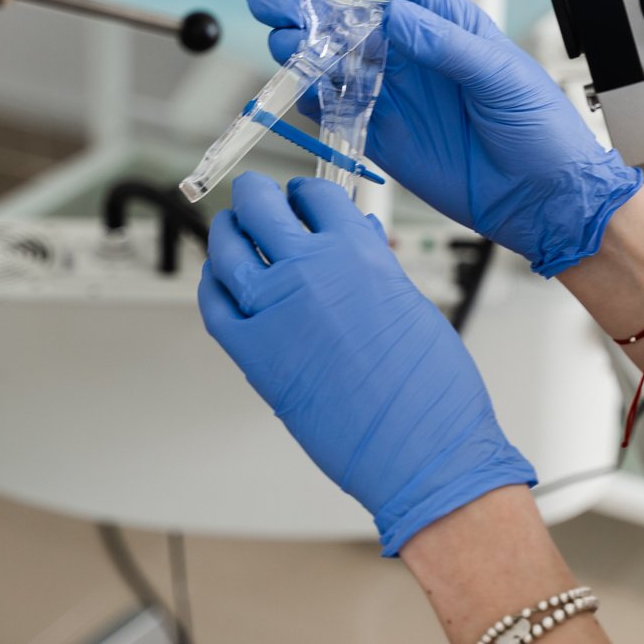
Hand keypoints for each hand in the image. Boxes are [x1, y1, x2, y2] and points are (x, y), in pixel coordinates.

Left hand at [200, 172, 534, 554]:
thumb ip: (373, 266)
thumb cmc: (430, 388)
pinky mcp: (252, 354)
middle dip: (257, 196)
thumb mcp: (409, 304)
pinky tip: (219, 281)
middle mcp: (310, 270)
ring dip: (227, 232)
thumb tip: (357, 241)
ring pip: (227, 248)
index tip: (301, 196)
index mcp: (358, 251)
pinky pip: (214, 305)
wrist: (421, 450)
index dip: (305, 192)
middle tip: (256, 197)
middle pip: (261, 207)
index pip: (316, 195)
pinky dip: (212, 285)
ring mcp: (274, 310)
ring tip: (231, 230)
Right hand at [247, 0, 642, 277]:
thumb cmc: (539, 130)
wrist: (542, 199)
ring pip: (331, 56)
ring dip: (302, 45)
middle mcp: (412, 50)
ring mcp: (392, 90)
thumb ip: (446, 45)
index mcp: (446, 22)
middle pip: (349, 11)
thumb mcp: (501, 77)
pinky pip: (334, 107)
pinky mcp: (380, 132)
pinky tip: (304, 89)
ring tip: (286, 43)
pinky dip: (311, 96)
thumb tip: (396, 14)